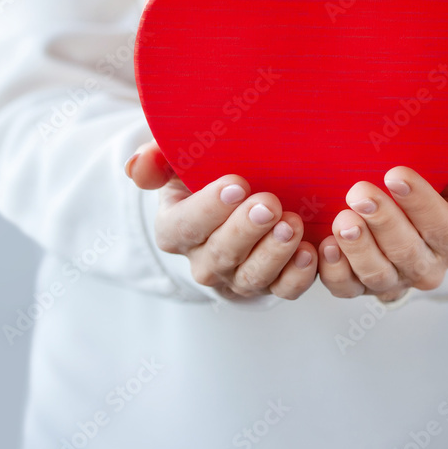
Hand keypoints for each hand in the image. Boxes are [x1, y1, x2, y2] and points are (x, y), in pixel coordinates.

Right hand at [126, 140, 317, 299]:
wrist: (242, 195)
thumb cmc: (205, 173)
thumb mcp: (177, 160)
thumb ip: (155, 158)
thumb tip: (136, 168)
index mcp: (175, 228)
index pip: (184, 226)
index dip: (209, 208)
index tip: (236, 184)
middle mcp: (203, 260)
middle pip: (220, 254)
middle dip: (245, 229)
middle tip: (269, 204)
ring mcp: (237, 277)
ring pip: (252, 277)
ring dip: (274, 253)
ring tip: (292, 225)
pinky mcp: (270, 285)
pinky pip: (283, 290)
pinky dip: (298, 275)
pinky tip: (311, 252)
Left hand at [317, 149, 447, 301]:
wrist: (410, 184)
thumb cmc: (443, 171)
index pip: (444, 227)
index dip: (420, 203)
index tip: (396, 174)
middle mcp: (430, 267)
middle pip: (407, 252)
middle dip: (383, 222)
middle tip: (360, 192)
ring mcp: (395, 279)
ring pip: (378, 274)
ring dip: (358, 248)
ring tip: (342, 220)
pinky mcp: (361, 284)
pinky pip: (348, 288)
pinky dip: (335, 272)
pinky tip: (325, 246)